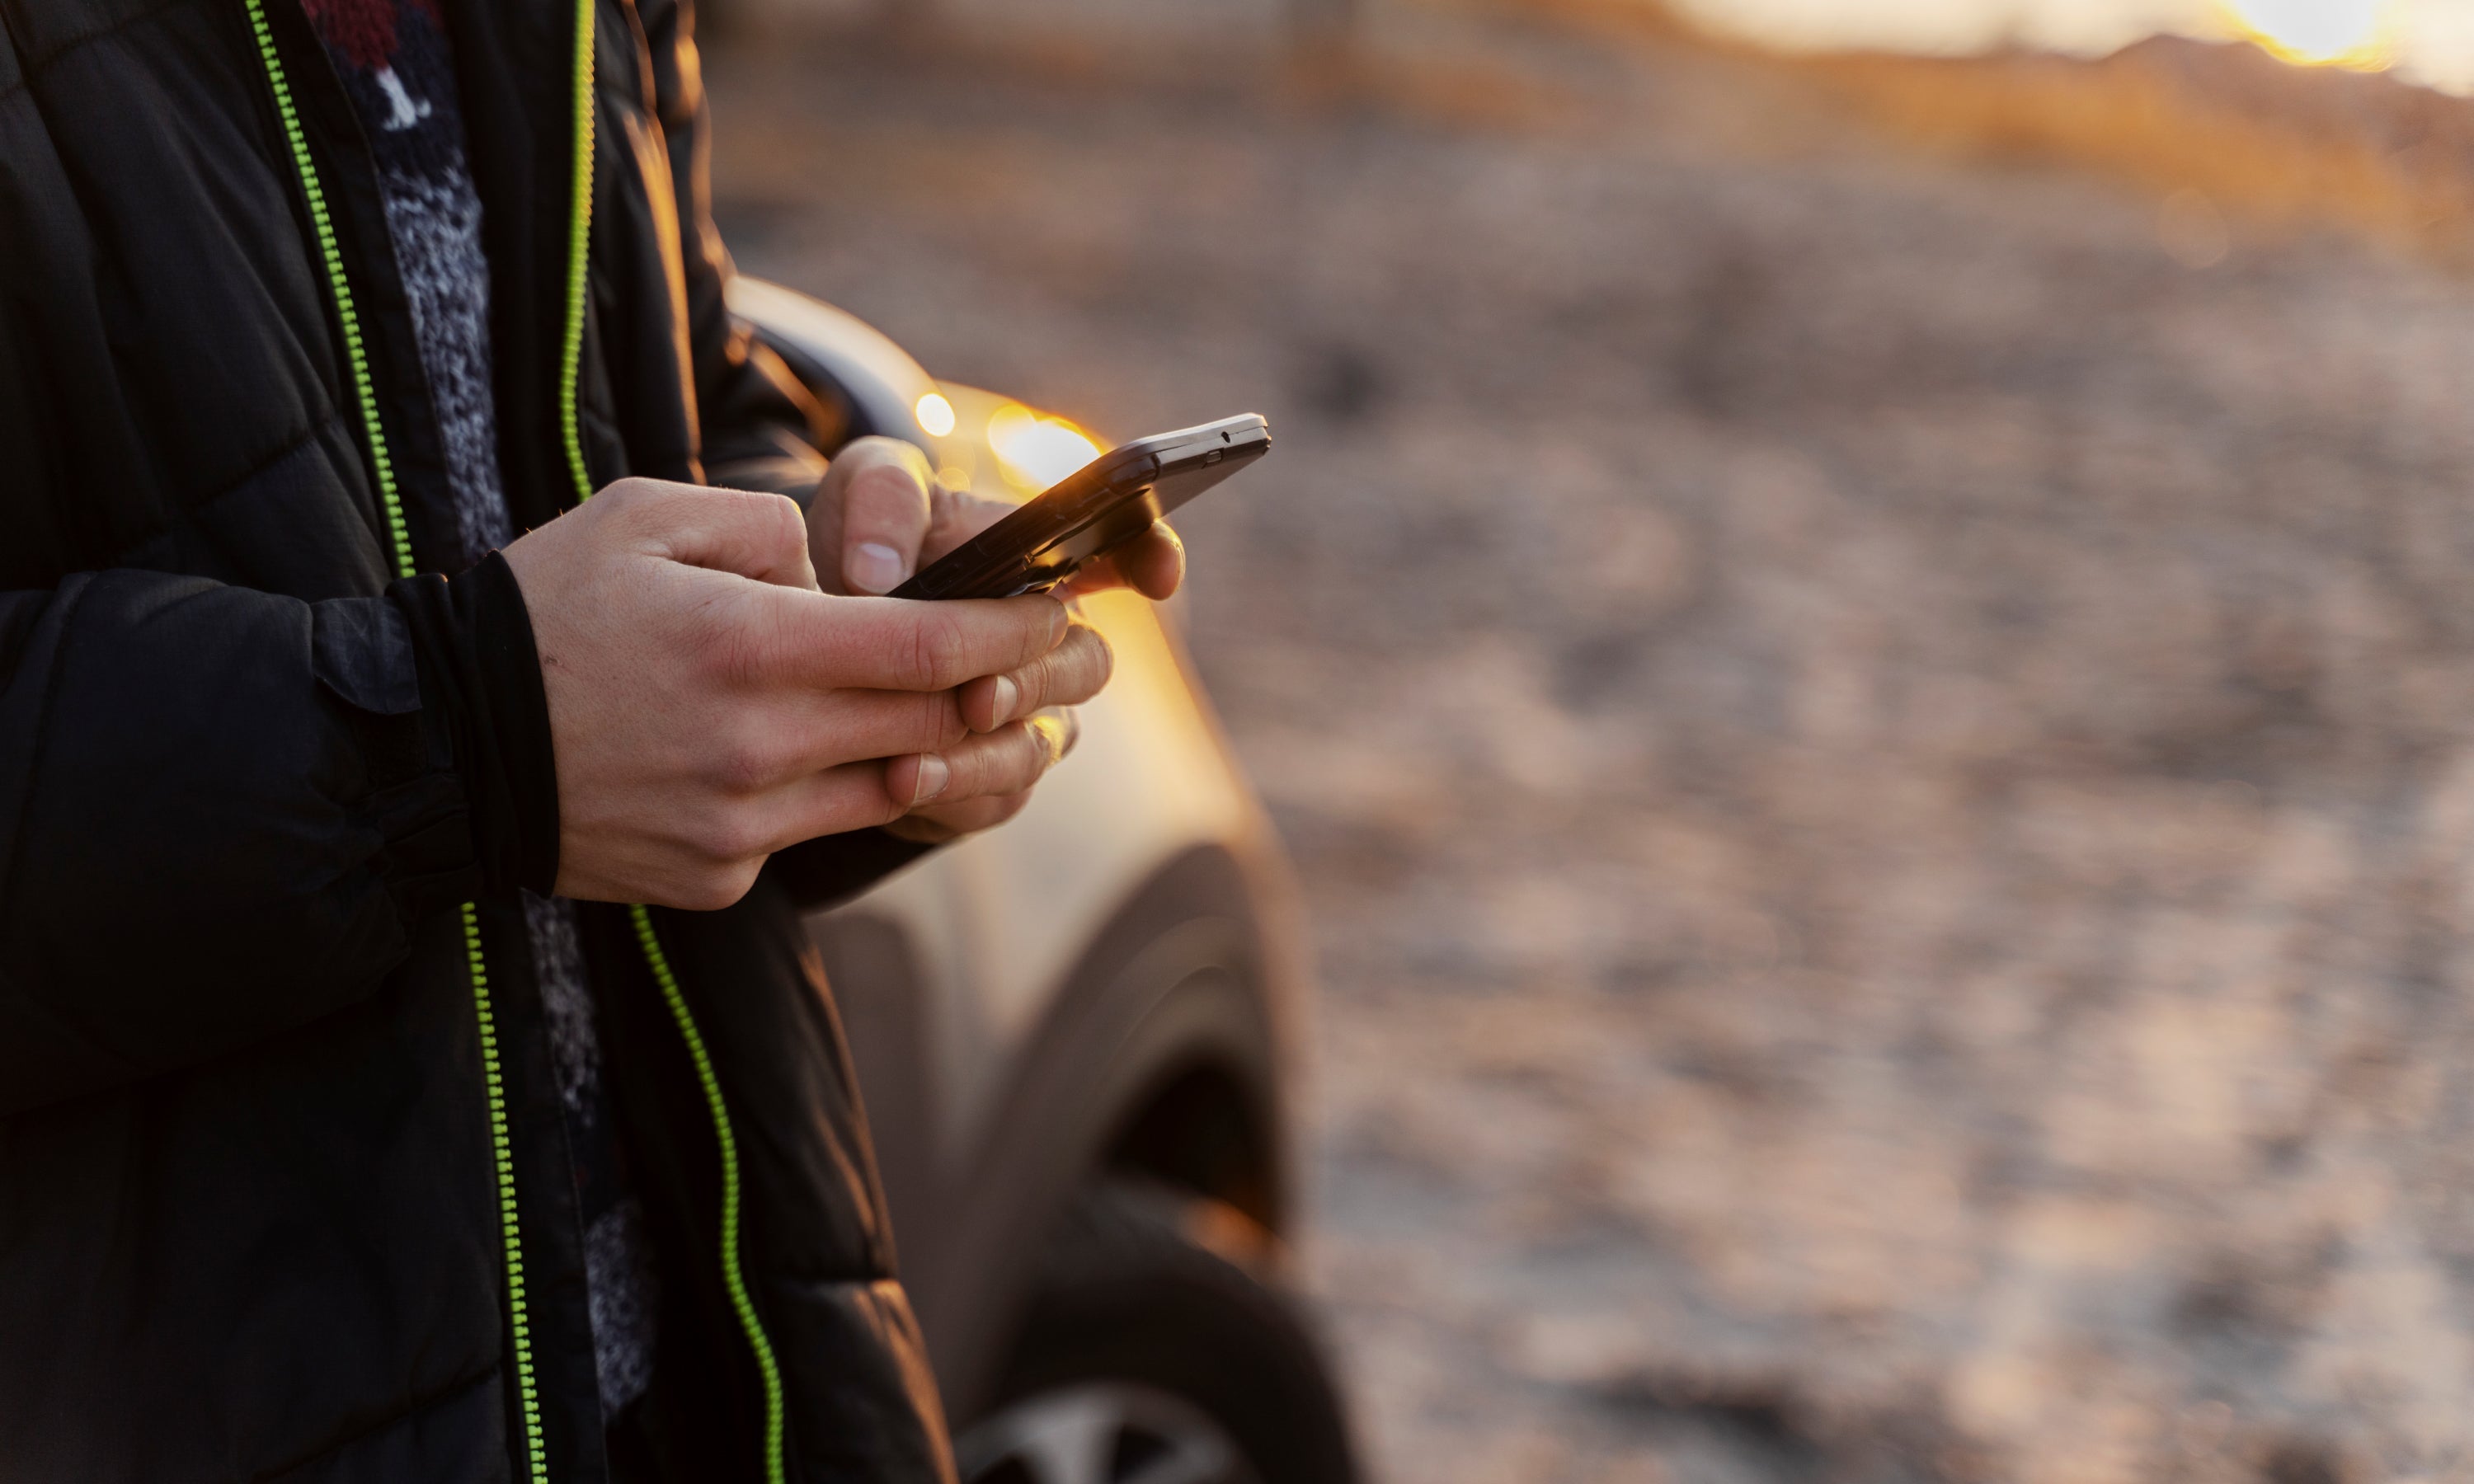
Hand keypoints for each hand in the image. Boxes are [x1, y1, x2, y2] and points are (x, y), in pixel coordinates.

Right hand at [500, 478, 1100, 908]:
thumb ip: (763, 527)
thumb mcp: (643, 516)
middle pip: (929, 726)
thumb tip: (839, 573)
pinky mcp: (717, 877)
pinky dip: (824, 791)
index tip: (1052, 611)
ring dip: (927, 749)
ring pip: (885, 787)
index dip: (1008, 632)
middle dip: (994, 689)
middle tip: (1031, 658)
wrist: (440, 745)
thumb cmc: (544, 610)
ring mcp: (740, 824)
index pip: (929, 648)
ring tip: (945, 709)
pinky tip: (797, 757)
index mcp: (749, 644)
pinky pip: (808, 831)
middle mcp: (758, 745)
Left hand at [808, 436, 1185, 840]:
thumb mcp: (866, 487)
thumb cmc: (866, 541)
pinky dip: (951, 796)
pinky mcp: (989, 777)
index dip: (1152, 558)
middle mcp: (1053, 642)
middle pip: (1088, 666)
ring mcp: (1030, 714)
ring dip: (984, 756)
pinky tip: (899, 784)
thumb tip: (879, 571)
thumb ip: (884, 501)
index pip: (1130, 550)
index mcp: (1046, 558)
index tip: (1156, 574)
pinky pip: (994, 798)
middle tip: (977, 694)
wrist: (821, 633)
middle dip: (1035, 682)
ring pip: (1039, 746)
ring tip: (915, 760)